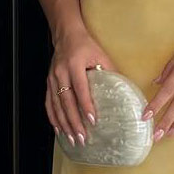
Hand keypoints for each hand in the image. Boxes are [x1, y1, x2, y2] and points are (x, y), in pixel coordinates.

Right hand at [46, 31, 118, 146]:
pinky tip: (59, 129)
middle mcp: (61, 73)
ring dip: (64, 124)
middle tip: (82, 137)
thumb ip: (110, 72)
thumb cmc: (85, 45)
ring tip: (72, 138)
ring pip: (56, 105)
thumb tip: (124, 90)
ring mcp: (52, 79)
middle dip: (74, 122)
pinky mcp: (48, 83)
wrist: (66, 34)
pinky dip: (53, 118)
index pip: (80, 89)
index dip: (86, 106)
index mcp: (74, 65)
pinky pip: (49, 103)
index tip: (92, 120)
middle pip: (66, 102)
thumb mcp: (101, 55)